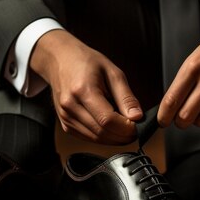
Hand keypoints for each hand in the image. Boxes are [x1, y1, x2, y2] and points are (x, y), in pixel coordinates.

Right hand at [30, 30, 142, 144]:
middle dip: (123, 135)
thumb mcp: (113, 73)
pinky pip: (88, 138)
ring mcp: (66, 117)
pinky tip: (110, 126)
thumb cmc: (87, 63)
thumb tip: (137, 117)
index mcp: (83, 90)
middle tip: (135, 128)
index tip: (138, 125)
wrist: (61, 60)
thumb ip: (126, 97)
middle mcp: (70, 106)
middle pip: (102, 133)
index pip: (108, 120)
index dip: (126, 127)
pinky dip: (103, 136)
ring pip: (96, 139)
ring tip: (124, 126)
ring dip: (114, 138)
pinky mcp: (65, 124)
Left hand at [157, 21, 199, 128]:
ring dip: (198, 120)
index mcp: (193, 67)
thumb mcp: (196, 57)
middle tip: (180, 118)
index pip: (171, 100)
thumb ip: (184, 80)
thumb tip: (173, 104)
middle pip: (185, 116)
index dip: (163, 116)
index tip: (163, 121)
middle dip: (179, 122)